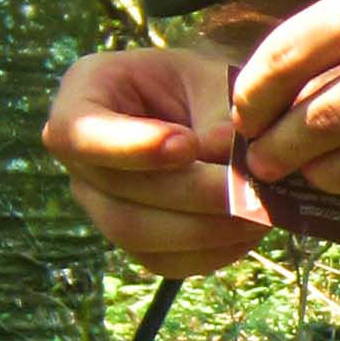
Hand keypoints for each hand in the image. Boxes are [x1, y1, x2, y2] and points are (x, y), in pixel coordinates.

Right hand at [41, 38, 258, 280]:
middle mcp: (80, 158)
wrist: (211, 109)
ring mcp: (101, 203)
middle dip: (190, 194)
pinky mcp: (134, 240)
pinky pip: (164, 260)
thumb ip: (217, 117)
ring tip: (260, 212)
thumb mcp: (212, 80)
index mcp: (82, 95)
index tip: (188, 145)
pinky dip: (211, 252)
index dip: (131, 146)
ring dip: (204, 229)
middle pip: (117, 191)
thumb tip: (230, 164)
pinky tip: (248, 230)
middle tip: (250, 190)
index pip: (79, 132)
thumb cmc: (205, 83)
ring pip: (137, 234)